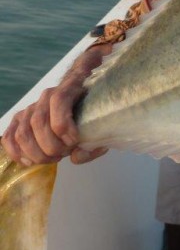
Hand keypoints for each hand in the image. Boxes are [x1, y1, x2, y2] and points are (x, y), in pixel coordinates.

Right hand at [1, 45, 110, 165]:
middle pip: (38, 122)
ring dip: (37, 152)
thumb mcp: (101, 121)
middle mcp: (46, 96)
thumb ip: (92, 142)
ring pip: (23, 132)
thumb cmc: (93, 108)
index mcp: (69, 88)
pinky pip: (9, 136)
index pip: (59, 101)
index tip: (75, 141)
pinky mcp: (20, 119)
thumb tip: (75, 156)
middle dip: (51, 146)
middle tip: (64, 153)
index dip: (64, 126)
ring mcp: (30, 107)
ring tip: (53, 158)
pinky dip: (16, 152)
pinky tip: (30, 161)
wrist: (82, 91)